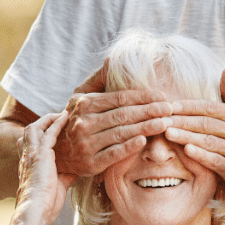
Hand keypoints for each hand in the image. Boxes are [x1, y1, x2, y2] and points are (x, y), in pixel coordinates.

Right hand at [17, 112, 75, 224]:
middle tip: (59, 117)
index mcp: (29, 166)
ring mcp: (32, 154)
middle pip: (30, 132)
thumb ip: (66, 176)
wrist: (35, 211)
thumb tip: (78, 170)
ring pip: (35, 128)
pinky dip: (56, 123)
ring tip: (63, 114)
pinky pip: (48, 132)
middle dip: (43, 122)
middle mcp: (27, 157)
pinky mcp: (40, 154)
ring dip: (48, 119)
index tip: (54, 130)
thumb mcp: (57, 187)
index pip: (33, 145)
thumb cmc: (45, 206)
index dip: (42, 136)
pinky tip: (66, 117)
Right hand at [54, 61, 173, 176]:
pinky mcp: (90, 163)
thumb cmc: (77, 122)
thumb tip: (112, 61)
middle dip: (150, 111)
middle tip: (169, 109)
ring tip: (165, 123)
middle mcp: (84, 122)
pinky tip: (144, 141)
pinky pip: (113, 153)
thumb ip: (98, 84)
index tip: (162, 96)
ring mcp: (86, 144)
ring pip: (121, 133)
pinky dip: (129, 147)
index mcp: (85, 104)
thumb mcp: (80, 100)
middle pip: (123, 114)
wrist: (56, 152)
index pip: (120, 98)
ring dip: (146, 127)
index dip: (143, 97)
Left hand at [165, 68, 224, 186]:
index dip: (190, 106)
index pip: (210, 108)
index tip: (171, 105)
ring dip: (186, 136)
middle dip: (182, 121)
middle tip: (161, 119)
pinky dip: (200, 155)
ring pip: (207, 141)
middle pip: (205, 124)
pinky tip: (185, 150)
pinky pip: (214, 160)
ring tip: (167, 133)